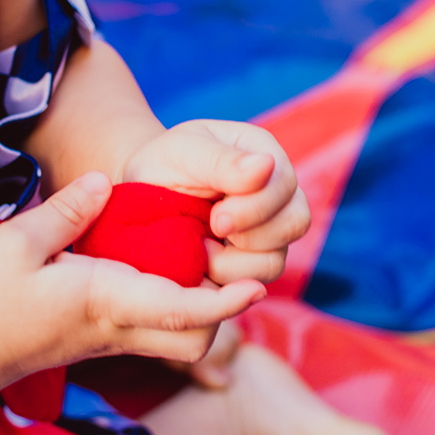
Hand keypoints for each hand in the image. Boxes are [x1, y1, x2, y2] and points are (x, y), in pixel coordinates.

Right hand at [0, 172, 266, 395]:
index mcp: (106, 303)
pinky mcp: (105, 343)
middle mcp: (119, 329)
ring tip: (205, 268)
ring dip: (204, 316)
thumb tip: (108, 181)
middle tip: (232, 267)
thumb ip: (67, 210)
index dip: (225, 302)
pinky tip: (170, 275)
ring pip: (182, 345)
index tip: (255, 285)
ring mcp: (114, 342)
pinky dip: (179, 312)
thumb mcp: (17, 242)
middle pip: (196, 341)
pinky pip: (159, 335)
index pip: (181, 312)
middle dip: (224, 313)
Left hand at [121, 120, 310, 285]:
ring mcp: (270, 229)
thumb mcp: (183, 152)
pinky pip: (256, 281)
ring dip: (236, 262)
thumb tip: (268, 165)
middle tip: (212, 229)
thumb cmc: (163, 165)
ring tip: (202, 246)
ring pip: (277, 259)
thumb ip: (222, 161)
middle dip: (251, 235)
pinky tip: (203, 260)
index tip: (216, 217)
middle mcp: (276, 193)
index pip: (285, 186)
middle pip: (294, 223)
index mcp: (264, 154)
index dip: (255, 208)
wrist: (140, 196)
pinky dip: (227, 278)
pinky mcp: (253, 259)